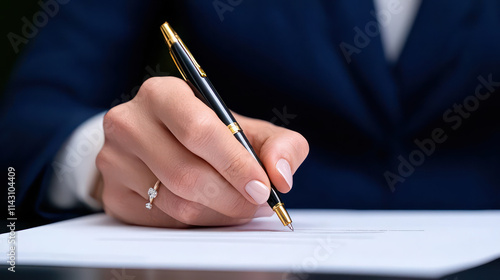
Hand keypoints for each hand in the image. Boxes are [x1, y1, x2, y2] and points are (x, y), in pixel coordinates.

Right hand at [96, 77, 308, 227]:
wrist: (159, 141)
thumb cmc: (208, 133)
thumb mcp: (248, 127)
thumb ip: (279, 144)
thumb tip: (281, 176)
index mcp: (162, 93)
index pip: (198, 130)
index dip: (235, 163)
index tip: (262, 187)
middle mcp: (129, 122)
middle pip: (186, 173)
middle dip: (231, 197)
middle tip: (255, 203)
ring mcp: (114, 160)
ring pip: (176, 202)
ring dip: (217, 212)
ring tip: (237, 205)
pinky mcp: (112, 193)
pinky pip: (162, 220)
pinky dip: (195, 221)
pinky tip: (209, 210)